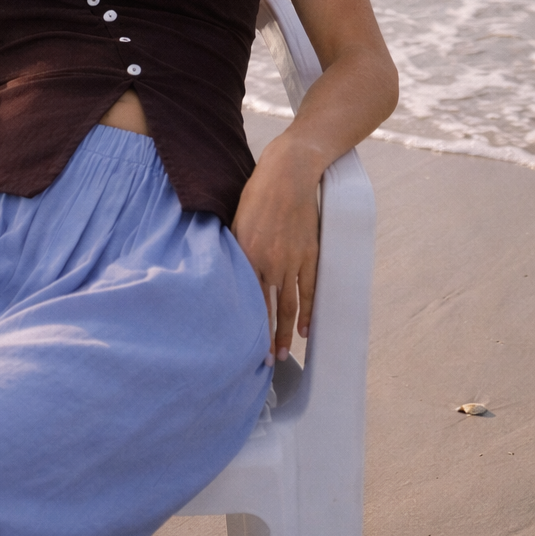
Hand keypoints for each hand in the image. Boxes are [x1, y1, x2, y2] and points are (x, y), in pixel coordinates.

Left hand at [231, 133, 322, 365]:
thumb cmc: (256, 194)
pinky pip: (310, 290)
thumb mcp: (235, 221)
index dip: (246, 326)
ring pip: (290, 304)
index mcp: (247, 254)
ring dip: (287, 331)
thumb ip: (232, 250)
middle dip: (267, 338)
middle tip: (267, 362)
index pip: (246, 300)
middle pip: (268, 308)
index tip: (243, 346)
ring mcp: (292, 260)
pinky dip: (308, 311)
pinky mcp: (310, 254)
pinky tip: (305, 329)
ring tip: (286, 353)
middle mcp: (269, 262)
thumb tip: (225, 273)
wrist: (288, 174)